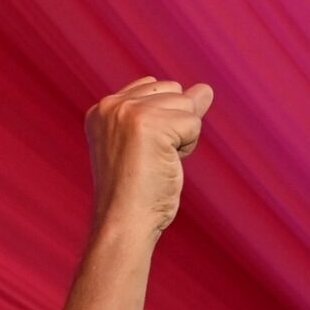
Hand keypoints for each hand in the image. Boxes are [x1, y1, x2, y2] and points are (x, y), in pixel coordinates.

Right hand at [84, 77, 213, 245]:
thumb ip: (171, 111)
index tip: (140, 152)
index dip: (161, 121)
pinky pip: (193, 123)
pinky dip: (187, 148)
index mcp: (103, 109)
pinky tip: (164, 166)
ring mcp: (129, 112)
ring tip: (156, 163)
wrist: (124, 222)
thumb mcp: (150, 143)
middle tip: (149, 159)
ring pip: (186, 105)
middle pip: (172, 91)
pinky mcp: (149, 124)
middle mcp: (112, 105)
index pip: (154, 87)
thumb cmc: (137, 192)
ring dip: (181, 138)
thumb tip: (206, 89)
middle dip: (173, 125)